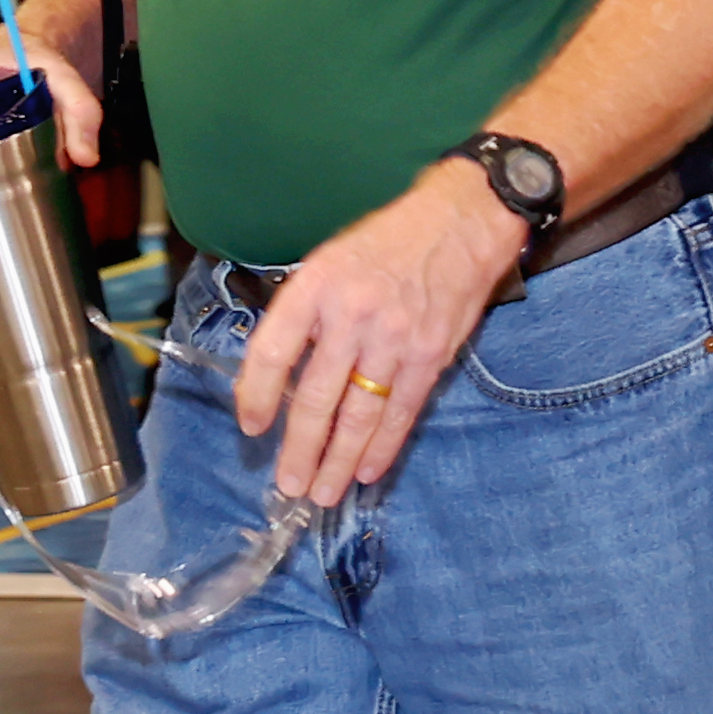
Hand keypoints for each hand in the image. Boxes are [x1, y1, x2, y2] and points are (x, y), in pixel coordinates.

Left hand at [229, 167, 523, 507]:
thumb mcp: (330, 260)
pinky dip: (383, 446)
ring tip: (323, 493)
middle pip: (316, 398)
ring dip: (338, 460)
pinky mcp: (430, 355)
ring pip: (359, 414)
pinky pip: (402, 411)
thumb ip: (306, 314)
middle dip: (300, 450)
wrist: (461, 220)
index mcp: (315, 287)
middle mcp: (351, 315)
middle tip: (289, 485)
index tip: (251, 426)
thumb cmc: (388, 241)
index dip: (256, 396)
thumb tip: (281, 375)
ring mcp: (393, 338)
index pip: (271, 353)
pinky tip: (367, 471)